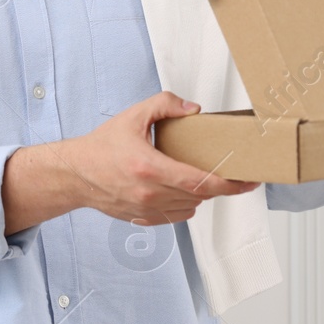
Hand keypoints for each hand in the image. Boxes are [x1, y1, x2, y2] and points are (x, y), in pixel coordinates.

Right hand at [62, 91, 259, 225]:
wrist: (76, 174)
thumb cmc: (102, 147)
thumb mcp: (133, 116)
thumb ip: (164, 104)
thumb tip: (193, 109)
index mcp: (150, 168)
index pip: (201, 182)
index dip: (230, 184)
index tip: (248, 181)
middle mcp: (150, 193)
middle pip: (200, 196)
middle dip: (219, 186)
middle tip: (232, 174)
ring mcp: (146, 209)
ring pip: (191, 207)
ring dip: (201, 194)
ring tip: (201, 177)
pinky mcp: (142, 219)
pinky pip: (176, 216)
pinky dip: (185, 204)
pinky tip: (181, 190)